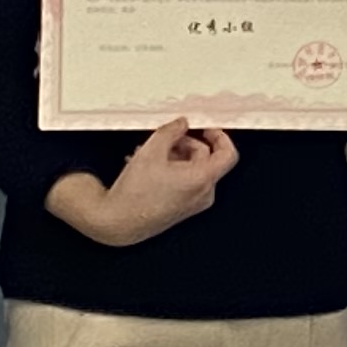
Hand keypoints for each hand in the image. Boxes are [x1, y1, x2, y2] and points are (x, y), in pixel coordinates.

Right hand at [47, 121, 238, 248]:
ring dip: (175, 156)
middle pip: (206, 159)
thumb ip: (171, 131)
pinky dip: (172, 170)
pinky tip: (149, 167)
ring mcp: (194, 204)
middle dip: (186, 144)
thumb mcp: (152, 150)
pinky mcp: (182, 209)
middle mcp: (203, 194)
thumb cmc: (135, 194)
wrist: (118, 222)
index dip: (220, 136)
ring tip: (150, 154)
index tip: (206, 128)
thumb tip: (181, 124)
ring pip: (193, 170)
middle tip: (166, 139)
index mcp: (202, 179)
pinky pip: (185, 182)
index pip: (228, 154)